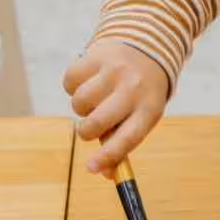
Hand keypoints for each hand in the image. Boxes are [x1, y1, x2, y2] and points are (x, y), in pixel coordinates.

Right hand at [63, 43, 169, 177]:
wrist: (146, 46)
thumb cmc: (140, 93)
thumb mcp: (141, 115)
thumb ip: (121, 142)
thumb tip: (103, 173)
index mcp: (149, 109)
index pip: (128, 139)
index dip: (108, 157)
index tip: (90, 168)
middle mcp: (134, 89)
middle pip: (97, 123)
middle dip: (86, 131)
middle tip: (89, 127)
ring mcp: (115, 70)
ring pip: (79, 103)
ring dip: (81, 107)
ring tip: (95, 98)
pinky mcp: (97, 55)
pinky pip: (70, 81)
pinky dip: (73, 85)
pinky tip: (88, 80)